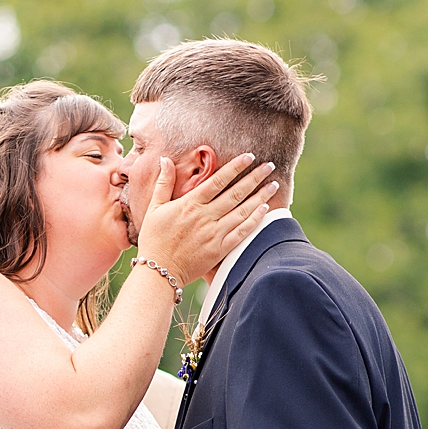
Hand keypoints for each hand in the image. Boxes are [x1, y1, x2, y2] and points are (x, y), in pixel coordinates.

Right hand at [136, 157, 278, 288]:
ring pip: (242, 211)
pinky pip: (241, 232)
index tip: (249, 157)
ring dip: (260, 197)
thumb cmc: (154, 239)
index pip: (218, 180)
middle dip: (255, 178)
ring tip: (273, 185)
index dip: (235, 167)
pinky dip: (254, 220)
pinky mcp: (219, 249)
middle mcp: (205, 217)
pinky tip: (265, 210)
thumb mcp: (154, 208)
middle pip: (235, 193)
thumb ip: (163, 183)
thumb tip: (165, 159)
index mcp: (190, 204)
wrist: (158, 271)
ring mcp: (214, 233)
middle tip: (269, 166)